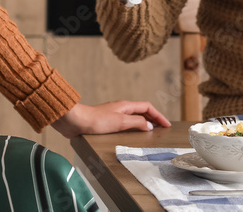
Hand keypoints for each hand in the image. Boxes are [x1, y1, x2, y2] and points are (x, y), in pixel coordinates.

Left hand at [51, 100, 170, 138]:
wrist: (75, 121)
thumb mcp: (120, 122)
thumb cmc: (95, 120)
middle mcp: (120, 109)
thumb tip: (149, 125)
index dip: (158, 115)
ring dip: (143, 123)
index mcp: (125, 106)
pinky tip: (131, 136)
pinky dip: (132, 128)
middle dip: (153, 118)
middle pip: (141, 111)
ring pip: (133, 118)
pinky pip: (124, 124)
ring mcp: (113, 115)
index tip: (167, 124)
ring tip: (150, 133)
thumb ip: (136, 123)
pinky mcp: (106, 123)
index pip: (147, 107)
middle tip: (162, 128)